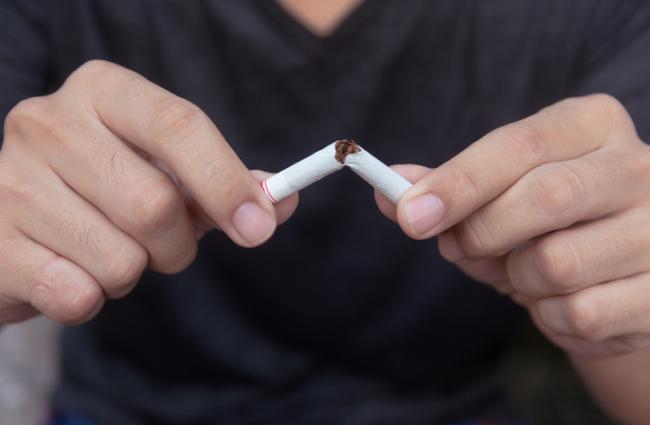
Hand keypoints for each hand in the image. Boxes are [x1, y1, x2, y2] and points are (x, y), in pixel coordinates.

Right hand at [0, 60, 297, 324]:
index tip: (259, 227)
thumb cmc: (106, 192)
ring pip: (121, 259)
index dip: (226, 182)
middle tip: (163, 244)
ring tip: (104, 249)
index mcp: (104, 91)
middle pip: (155, 204)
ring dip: (132, 272)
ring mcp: (9, 180)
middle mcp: (48, 122)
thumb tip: (281, 202)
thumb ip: (227, 185)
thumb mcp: (169, 174)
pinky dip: (92, 298)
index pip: (179, 125)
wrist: (18, 223)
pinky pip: (76, 295)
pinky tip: (68, 271)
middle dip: (177, 244)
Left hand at [377, 94, 649, 357]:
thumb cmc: (547, 225)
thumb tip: (389, 193)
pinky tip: (561, 301)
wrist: (617, 277)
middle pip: (543, 196)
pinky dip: (548, 316)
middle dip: (482, 232)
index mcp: (592, 125)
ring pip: (556, 263)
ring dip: (517, 278)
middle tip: (458, 247)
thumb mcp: (495, 197)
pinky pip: (578, 313)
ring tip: (527, 272)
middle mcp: (639, 167)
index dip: (459, 181)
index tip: (410, 214)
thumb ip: (444, 191)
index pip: (520, 144)